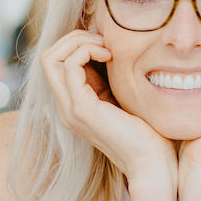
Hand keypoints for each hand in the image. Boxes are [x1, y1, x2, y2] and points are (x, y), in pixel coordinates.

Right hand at [40, 30, 176, 188]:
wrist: (152, 162)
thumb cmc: (147, 132)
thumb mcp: (122, 98)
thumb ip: (108, 79)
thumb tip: (108, 48)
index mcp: (74, 105)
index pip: (56, 63)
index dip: (77, 44)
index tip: (106, 43)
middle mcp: (66, 107)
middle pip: (47, 57)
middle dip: (73, 38)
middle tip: (103, 40)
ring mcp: (70, 109)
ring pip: (50, 58)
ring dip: (78, 42)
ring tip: (106, 47)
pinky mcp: (82, 109)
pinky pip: (69, 65)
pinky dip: (86, 51)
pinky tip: (110, 56)